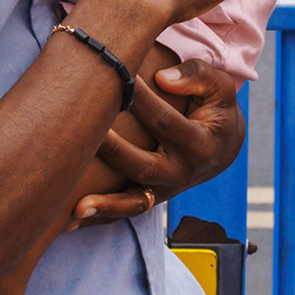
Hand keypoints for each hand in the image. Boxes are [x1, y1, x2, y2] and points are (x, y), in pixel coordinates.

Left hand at [77, 60, 245, 224]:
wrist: (224, 144)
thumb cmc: (216, 107)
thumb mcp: (219, 87)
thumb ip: (197, 76)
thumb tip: (162, 78)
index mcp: (201, 146)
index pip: (164, 122)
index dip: (140, 99)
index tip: (114, 75)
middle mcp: (183, 174)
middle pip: (142, 165)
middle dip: (111, 149)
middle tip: (81, 130)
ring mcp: (166, 190)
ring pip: (134, 201)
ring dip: (104, 204)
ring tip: (75, 207)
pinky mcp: (152, 197)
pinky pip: (127, 211)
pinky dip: (102, 215)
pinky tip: (70, 220)